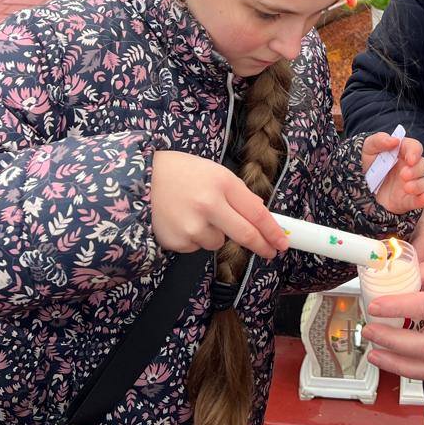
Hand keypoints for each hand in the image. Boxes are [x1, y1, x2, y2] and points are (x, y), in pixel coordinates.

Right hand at [149, 151, 289, 258]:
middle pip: (245, 235)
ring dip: (215, 233)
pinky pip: (197, 246)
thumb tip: (260, 215)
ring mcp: (192, 226)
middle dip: (261, 246)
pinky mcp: (178, 241)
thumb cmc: (182, 172)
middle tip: (270, 252)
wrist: (141, 179)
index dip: (272, 231)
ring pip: (218, 242)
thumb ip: (238, 194)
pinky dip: (194, 237)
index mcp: (222, 183)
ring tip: (194, 213)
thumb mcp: (215, 172)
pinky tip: (181, 220)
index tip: (282, 242)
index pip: (256, 213)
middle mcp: (209, 205)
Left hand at [361, 133, 423, 213]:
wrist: (358, 183)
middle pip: (423, 165)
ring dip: (419, 185)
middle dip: (416, 170)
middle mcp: (410, 168)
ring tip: (407, 188)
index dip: (415, 152)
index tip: (410, 159)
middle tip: (403, 174)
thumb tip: (394, 140)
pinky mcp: (407, 200)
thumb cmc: (367, 162)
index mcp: (403, 152)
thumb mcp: (368, 148)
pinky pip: (419, 200)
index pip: (415, 148)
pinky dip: (423, 200)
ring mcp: (410, 184)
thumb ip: (379, 140)